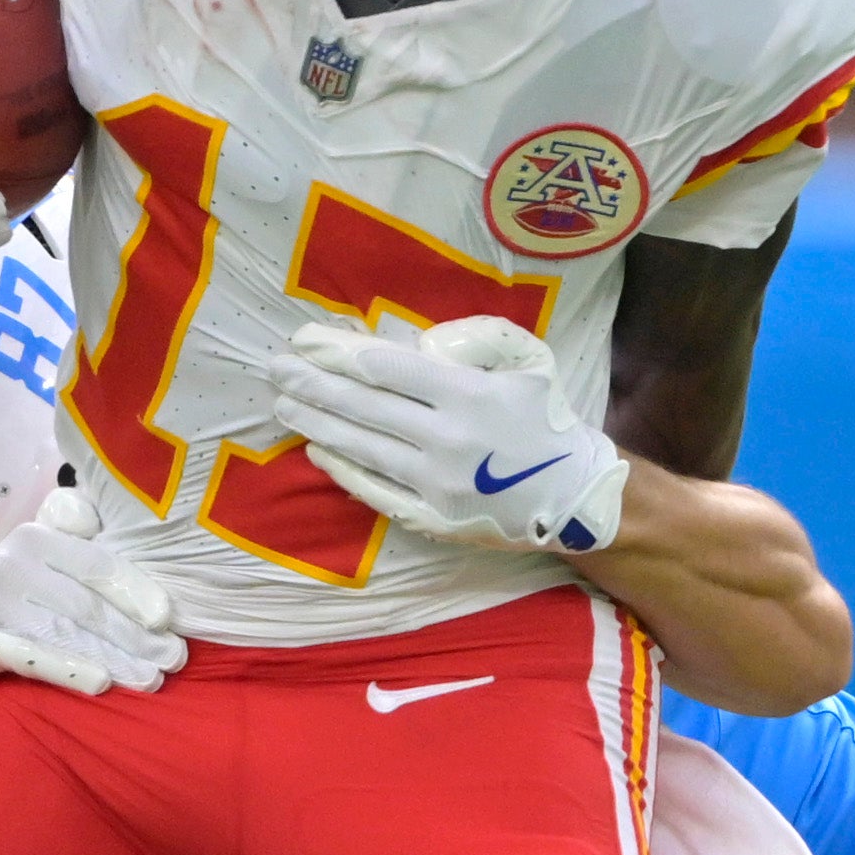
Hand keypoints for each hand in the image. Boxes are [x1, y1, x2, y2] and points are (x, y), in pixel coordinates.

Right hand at [0, 491, 183, 697]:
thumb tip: (126, 521)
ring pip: (64, 631)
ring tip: (150, 680)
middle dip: (135, 635)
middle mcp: (9, 561)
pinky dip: (66, 668)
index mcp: (36, 537)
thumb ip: (79, 540)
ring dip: (113, 658)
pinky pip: (26, 655)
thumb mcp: (42, 563)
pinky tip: (99, 685)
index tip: (167, 619)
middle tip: (173, 660)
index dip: (135, 591)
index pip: (97, 564)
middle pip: (86, 603)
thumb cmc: (11, 603)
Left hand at [273, 316, 629, 555]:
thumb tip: (421, 343)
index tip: (306, 342)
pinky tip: (319, 450)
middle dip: (314, 384)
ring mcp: (436, 483)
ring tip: (286, 405)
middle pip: (363, 407)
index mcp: (469, 394)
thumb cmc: (547, 419)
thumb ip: (477, 337)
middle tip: (277, 369)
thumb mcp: (528, 358)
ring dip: (318, 424)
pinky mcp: (432, 517)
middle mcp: (446, 439)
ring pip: (362, 448)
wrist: (576, 494)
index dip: (340, 353)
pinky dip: (343, 470)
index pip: (388, 368)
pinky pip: (376, 490)